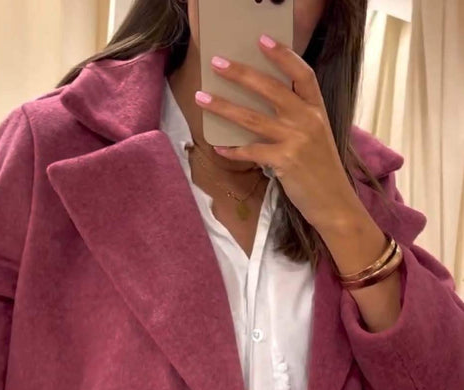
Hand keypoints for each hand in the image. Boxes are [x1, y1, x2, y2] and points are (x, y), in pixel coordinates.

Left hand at [194, 35, 364, 232]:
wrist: (334, 203)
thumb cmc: (322, 170)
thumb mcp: (317, 137)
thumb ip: (297, 119)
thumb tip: (263, 106)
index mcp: (317, 110)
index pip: (302, 74)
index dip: (283, 55)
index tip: (262, 40)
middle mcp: (307, 121)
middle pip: (271, 89)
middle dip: (241, 73)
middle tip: (217, 63)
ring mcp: (295, 141)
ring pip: (252, 118)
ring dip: (224, 107)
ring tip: (202, 97)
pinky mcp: (284, 163)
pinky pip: (250, 152)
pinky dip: (232, 151)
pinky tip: (218, 147)